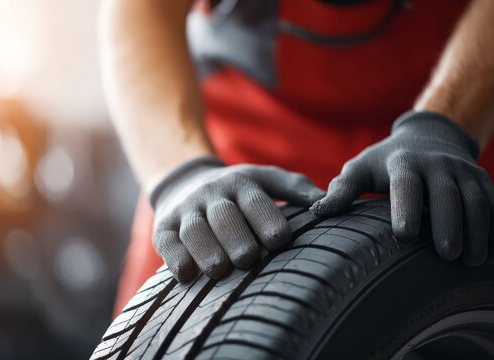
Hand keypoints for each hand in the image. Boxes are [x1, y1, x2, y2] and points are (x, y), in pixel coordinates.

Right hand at [151, 156, 324, 281]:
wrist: (185, 181)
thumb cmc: (239, 190)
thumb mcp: (266, 179)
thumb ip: (296, 188)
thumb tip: (330, 202)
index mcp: (242, 184)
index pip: (256, 202)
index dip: (268, 220)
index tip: (280, 240)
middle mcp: (213, 194)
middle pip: (225, 216)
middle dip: (236, 238)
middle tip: (248, 259)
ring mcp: (186, 210)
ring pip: (194, 229)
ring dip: (206, 250)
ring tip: (219, 271)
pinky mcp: (163, 226)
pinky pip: (167, 241)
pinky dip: (175, 257)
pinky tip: (186, 274)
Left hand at [311, 111, 493, 265]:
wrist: (428, 137)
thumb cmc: (385, 163)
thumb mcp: (360, 169)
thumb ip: (342, 190)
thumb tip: (316, 212)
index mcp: (403, 164)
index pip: (406, 185)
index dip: (406, 208)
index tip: (404, 236)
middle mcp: (437, 164)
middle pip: (447, 194)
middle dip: (449, 224)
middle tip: (448, 255)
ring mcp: (464, 171)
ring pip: (477, 200)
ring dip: (478, 231)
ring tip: (472, 262)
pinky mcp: (484, 181)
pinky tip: (493, 255)